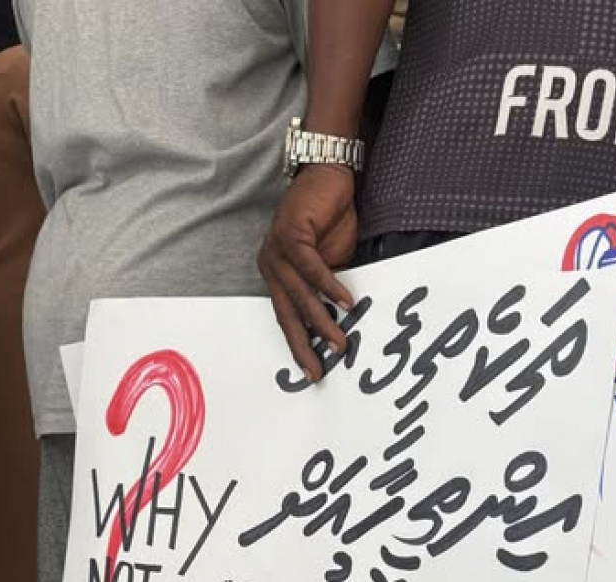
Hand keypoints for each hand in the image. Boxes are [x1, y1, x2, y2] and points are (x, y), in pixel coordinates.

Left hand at [258, 164, 357, 381]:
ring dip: (321, 321)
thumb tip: (340, 322)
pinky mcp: (290, 235)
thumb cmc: (331, 220)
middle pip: (287, 313)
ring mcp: (276, 250)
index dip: (299, 344)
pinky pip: (310, 269)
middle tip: (317, 371)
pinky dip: (328, 286)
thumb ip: (328, 290)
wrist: (329, 176)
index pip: (287, 317)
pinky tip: (344, 303)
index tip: (312, 370)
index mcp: (278, 276)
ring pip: (299, 295)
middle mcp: (271, 266)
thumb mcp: (332, 263)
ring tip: (339, 343)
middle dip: (303, 345)